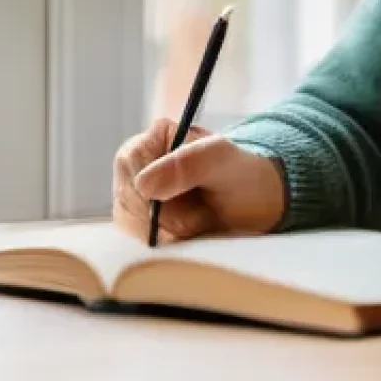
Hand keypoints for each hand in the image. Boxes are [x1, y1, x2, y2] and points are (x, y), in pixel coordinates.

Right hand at [112, 118, 285, 244]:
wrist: (254, 204)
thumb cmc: (242, 173)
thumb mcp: (224, 161)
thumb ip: (190, 164)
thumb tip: (145, 184)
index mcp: (157, 138)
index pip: (129, 163)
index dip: (145, 192)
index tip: (170, 212)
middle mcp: (140, 165)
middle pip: (126, 198)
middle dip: (158, 218)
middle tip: (194, 221)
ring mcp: (137, 195)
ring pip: (129, 222)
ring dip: (162, 233)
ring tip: (197, 224)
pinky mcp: (140, 222)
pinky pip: (137, 239)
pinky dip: (162, 244)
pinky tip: (186, 236)